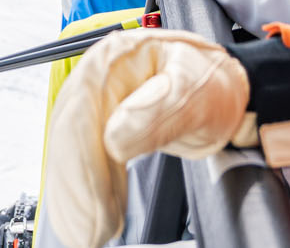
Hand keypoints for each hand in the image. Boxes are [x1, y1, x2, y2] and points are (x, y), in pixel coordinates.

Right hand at [41, 30, 249, 247]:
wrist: (221, 94)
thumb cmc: (210, 85)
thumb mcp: (195, 92)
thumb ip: (157, 111)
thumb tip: (113, 138)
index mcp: (115, 59)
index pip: (83, 112)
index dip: (84, 161)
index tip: (95, 200)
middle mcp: (95, 78)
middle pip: (69, 135)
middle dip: (79, 186)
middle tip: (93, 228)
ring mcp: (93, 102)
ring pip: (69, 152)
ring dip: (77, 195)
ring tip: (91, 230)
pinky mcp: (97, 125)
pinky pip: (80, 159)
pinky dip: (82, 191)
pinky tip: (90, 216)